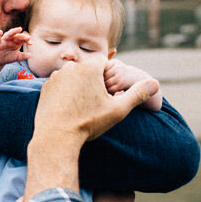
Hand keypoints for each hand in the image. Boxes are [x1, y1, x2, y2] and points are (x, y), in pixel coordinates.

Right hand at [0, 27, 29, 65]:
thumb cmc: (7, 56)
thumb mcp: (16, 57)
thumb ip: (22, 56)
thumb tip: (30, 55)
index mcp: (16, 42)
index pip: (23, 39)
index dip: (27, 40)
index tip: (31, 43)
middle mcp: (11, 40)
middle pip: (17, 36)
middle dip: (22, 36)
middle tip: (28, 37)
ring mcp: (4, 41)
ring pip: (9, 35)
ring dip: (14, 32)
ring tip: (19, 29)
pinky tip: (0, 32)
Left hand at [36, 61, 157, 144]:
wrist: (56, 137)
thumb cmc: (88, 123)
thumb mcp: (118, 110)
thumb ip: (137, 94)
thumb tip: (155, 83)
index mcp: (89, 68)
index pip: (103, 63)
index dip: (108, 77)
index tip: (107, 93)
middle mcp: (70, 67)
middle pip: (88, 70)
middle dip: (93, 83)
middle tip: (94, 104)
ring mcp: (55, 77)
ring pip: (73, 78)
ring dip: (78, 88)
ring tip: (81, 109)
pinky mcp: (45, 88)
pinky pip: (60, 87)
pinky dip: (65, 95)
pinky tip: (69, 111)